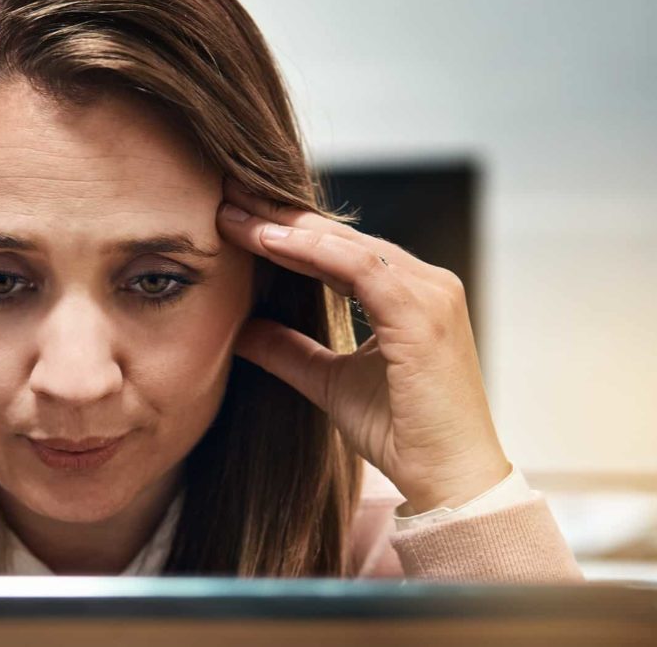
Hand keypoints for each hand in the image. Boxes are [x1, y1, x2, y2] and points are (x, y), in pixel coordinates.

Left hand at [216, 178, 510, 514]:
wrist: (448, 480)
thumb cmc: (401, 434)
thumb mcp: (329, 382)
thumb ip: (289, 351)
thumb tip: (240, 329)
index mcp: (407, 294)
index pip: (338, 250)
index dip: (285, 232)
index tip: (235, 218)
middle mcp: (425, 283)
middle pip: (340, 237)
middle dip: (280, 216)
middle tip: (228, 196)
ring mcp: (430, 294)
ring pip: (346, 244)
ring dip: (286, 228)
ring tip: (235, 215)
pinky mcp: (424, 313)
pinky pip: (360, 267)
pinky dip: (312, 252)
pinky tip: (269, 241)